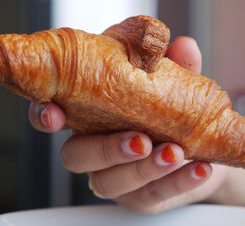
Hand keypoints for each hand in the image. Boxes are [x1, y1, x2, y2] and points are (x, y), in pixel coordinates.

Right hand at [29, 37, 244, 212]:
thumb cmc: (167, 110)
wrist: (198, 147)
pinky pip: (153, 195)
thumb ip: (174, 66)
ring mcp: (116, 177)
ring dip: (143, 169)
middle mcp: (95, 149)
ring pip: (112, 183)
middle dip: (105, 149)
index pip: (54, 116)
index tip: (54, 113)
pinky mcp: (141, 197)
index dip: (44, 116)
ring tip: (173, 153)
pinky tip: (200, 168)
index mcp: (91, 115)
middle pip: (77, 157)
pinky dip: (178, 181)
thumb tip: (183, 47)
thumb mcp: (169, 83)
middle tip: (139, 140)